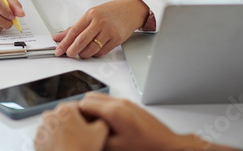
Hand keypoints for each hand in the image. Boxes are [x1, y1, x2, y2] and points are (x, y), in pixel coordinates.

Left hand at [34, 102, 108, 150]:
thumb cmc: (82, 150)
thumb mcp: (101, 131)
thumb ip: (102, 118)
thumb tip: (100, 116)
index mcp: (65, 109)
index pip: (78, 107)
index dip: (86, 116)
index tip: (90, 126)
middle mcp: (50, 115)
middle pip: (66, 116)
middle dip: (73, 123)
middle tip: (82, 136)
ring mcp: (42, 128)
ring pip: (56, 125)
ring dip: (63, 131)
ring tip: (73, 142)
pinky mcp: (37, 140)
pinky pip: (48, 136)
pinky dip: (55, 140)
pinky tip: (64, 147)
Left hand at [53, 0, 148, 57]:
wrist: (130, 10)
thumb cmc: (110, 12)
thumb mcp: (91, 15)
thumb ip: (75, 27)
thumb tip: (59, 36)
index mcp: (91, 14)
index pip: (74, 31)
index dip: (64, 43)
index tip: (59, 50)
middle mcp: (100, 22)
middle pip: (82, 41)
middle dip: (72, 51)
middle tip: (68, 54)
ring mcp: (109, 31)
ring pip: (92, 49)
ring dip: (83, 54)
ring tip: (80, 53)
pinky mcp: (116, 39)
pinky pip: (102, 52)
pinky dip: (95, 54)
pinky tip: (93, 50)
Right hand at [79, 93, 238, 150]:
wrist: (168, 146)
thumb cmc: (146, 147)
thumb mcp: (114, 147)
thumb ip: (95, 136)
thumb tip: (82, 132)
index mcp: (113, 111)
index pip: (84, 103)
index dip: (76, 113)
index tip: (73, 122)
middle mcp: (119, 102)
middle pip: (90, 96)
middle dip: (83, 109)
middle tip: (82, 123)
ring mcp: (126, 102)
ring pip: (101, 97)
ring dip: (94, 108)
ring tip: (94, 125)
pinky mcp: (131, 105)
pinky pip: (111, 101)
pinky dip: (104, 109)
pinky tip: (107, 124)